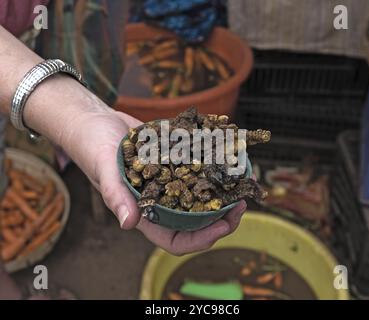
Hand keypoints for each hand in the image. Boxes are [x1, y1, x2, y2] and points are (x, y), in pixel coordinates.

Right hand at [59, 106, 246, 254]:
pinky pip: (198, 172)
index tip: (223, 225)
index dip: (201, 239)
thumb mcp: (103, 168)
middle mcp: (161, 201)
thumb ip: (116, 195)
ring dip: (224, 193)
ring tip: (245, 181)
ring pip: (202, 197)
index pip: (176, 240)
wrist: (96, 121)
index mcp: (144, 213)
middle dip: (222, 217)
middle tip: (242, 202)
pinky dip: (215, 169)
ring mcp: (170, 182)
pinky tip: (230, 158)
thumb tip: (128, 224)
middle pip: (197, 221)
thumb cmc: (93, 147)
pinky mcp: (174, 163)